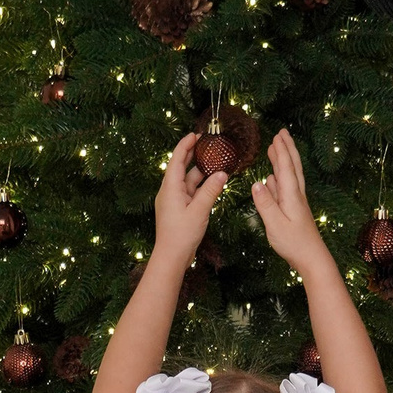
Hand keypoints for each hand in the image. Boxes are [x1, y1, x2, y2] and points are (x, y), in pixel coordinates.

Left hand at [151, 133, 227, 262]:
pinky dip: (201, 186)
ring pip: (188, 181)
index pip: (176, 160)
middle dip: (192, 155)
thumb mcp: (199, 210)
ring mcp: (174, 201)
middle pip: (181, 167)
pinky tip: (212, 183)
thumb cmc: (181, 234)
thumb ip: (211, 191)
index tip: (195, 135)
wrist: (171, 257)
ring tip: (215, 162)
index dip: (185, 145)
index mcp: (170, 188)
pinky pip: (190, 192)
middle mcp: (170, 191)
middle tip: (205, 143)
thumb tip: (222, 174)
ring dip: (200, 172)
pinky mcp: (179, 209)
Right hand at [251, 131, 330, 275]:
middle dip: (287, 149)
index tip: (277, 135)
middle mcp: (296, 196)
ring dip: (284, 161)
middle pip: (293, 167)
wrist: (312, 259)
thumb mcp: (275, 224)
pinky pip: (286, 189)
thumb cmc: (294, 244)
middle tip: (282, 133)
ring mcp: (296, 203)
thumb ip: (265, 204)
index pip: (286, 168)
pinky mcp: (295, 211)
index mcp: (291, 196)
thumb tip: (256, 183)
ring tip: (276, 150)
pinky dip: (280, 179)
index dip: (281, 151)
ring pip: (290, 176)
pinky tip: (273, 179)